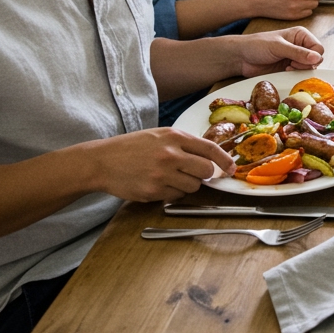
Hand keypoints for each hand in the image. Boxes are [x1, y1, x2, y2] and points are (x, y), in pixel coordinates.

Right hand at [88, 128, 235, 201]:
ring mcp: (162, 174)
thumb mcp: (159, 136)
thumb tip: (210, 156)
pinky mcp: (153, 191)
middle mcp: (170, 155)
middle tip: (192, 172)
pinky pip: (176, 196)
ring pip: (193, 186)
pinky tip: (159, 184)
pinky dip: (172, 192)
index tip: (231, 168)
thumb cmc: (132, 147)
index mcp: (174, 137)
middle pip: (206, 171)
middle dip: (204, 174)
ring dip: (188, 184)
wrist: (102, 161)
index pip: (210, 149)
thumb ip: (184, 143)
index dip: (225, 160)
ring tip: (170, 177)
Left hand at [234, 26, 324, 74]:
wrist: (242, 57)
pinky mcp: (290, 68)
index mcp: (301, 35)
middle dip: (306, 64)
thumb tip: (317, 58)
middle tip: (291, 65)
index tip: (297, 61)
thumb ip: (298, 52)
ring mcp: (296, 57)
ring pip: (309, 68)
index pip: (318, 48)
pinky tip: (285, 71)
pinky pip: (300, 74)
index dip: (312, 57)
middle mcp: (301, 45)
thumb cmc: (258, 45)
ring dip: (300, 70)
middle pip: (316, 59)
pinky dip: (295, 75)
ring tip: (287, 67)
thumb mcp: (278, 47)